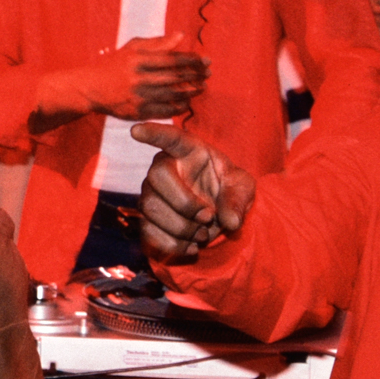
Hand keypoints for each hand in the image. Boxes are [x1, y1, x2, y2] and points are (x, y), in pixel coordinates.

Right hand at [41, 36, 206, 126]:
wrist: (91, 88)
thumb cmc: (114, 64)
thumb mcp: (133, 47)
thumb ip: (158, 43)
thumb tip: (181, 36)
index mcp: (139, 60)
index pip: (173, 59)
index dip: (192, 60)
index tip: (205, 60)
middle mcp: (139, 78)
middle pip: (176, 77)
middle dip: (196, 75)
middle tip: (208, 73)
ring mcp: (138, 97)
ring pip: (173, 95)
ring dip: (191, 91)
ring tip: (202, 87)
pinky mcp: (137, 112)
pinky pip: (165, 111)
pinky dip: (179, 106)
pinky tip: (187, 102)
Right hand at [133, 123, 254, 261]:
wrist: (218, 217)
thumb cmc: (228, 190)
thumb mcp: (243, 188)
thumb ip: (238, 200)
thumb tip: (231, 221)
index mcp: (188, 151)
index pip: (169, 137)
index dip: (153, 133)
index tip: (136, 130)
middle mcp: (163, 168)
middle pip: (157, 177)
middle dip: (184, 203)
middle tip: (207, 217)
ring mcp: (151, 194)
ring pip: (150, 209)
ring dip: (181, 228)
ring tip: (204, 234)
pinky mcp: (147, 220)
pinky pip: (149, 234)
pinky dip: (173, 246)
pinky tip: (192, 248)